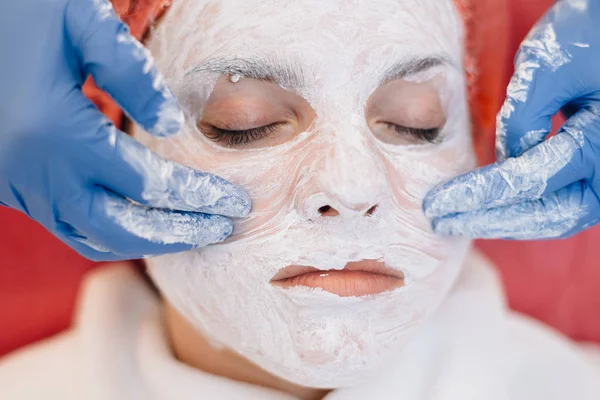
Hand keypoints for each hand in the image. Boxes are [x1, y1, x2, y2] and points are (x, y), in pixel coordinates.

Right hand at [0, 0, 249, 259]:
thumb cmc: (18, 10)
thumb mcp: (80, 20)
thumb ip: (130, 72)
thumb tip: (172, 127)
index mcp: (56, 131)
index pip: (148, 183)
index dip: (198, 197)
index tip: (235, 202)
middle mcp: (34, 171)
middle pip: (123, 229)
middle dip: (180, 234)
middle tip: (223, 229)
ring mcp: (15, 184)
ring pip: (90, 238)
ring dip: (146, 243)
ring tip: (190, 234)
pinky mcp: (6, 185)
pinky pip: (65, 226)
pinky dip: (109, 234)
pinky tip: (139, 223)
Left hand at [423, 0, 599, 239]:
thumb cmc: (592, 32)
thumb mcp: (550, 66)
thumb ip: (522, 117)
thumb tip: (500, 160)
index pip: (529, 180)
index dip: (478, 195)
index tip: (437, 202)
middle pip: (547, 214)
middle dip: (488, 221)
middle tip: (440, 222)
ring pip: (557, 215)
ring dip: (505, 221)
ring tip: (457, 220)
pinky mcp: (598, 168)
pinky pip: (562, 200)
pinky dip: (524, 208)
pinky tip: (488, 208)